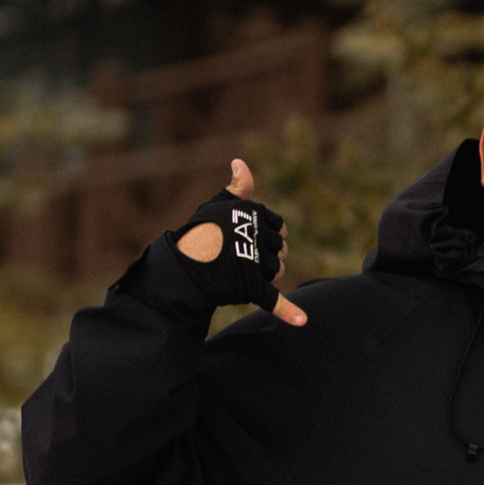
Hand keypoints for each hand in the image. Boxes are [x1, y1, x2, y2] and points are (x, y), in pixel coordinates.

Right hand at [172, 160, 304, 326]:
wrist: (180, 264)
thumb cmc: (201, 232)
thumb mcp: (218, 205)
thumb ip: (237, 188)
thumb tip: (241, 162)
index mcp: (251, 213)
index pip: (278, 226)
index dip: (265, 234)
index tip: (247, 236)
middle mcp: (254, 234)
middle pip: (280, 249)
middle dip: (267, 255)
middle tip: (241, 256)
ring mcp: (252, 261)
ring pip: (278, 270)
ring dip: (266, 275)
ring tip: (240, 271)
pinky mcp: (249, 286)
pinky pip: (273, 300)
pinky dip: (288, 312)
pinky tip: (303, 321)